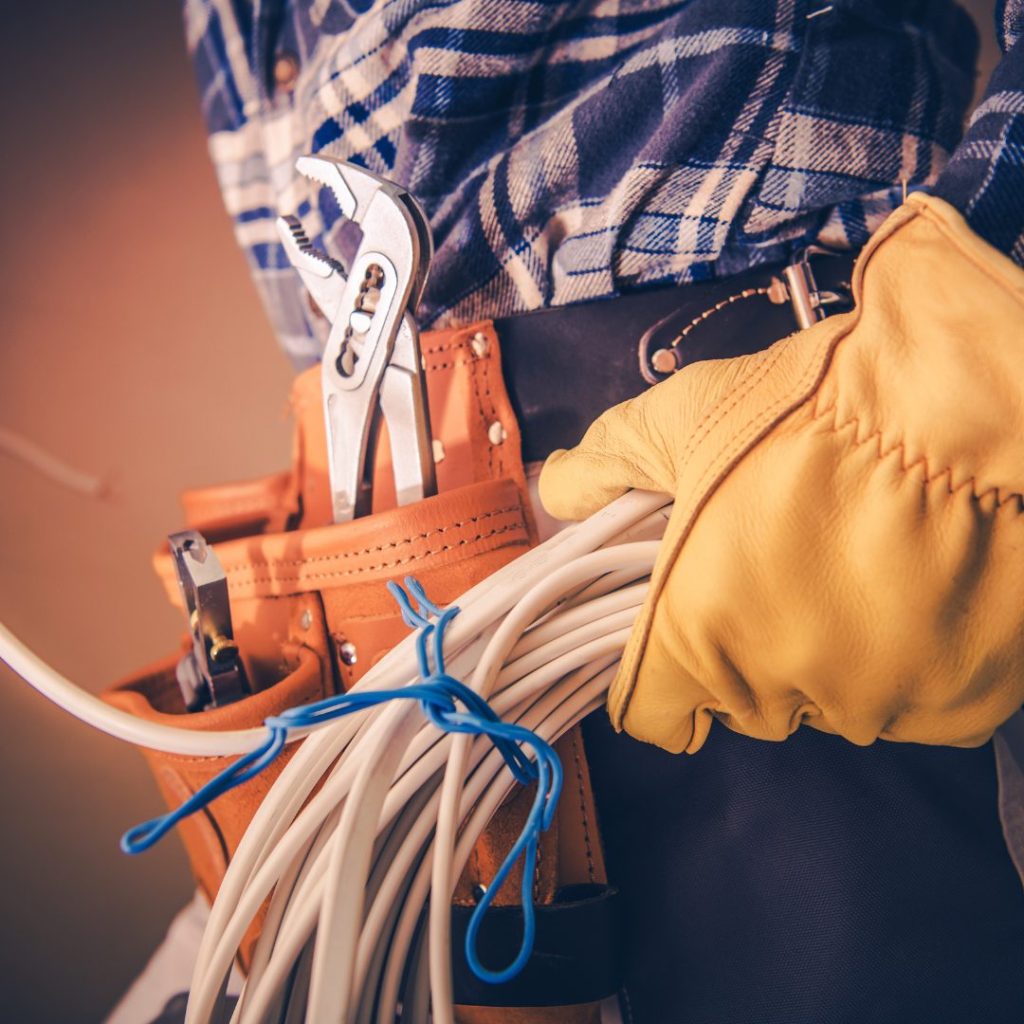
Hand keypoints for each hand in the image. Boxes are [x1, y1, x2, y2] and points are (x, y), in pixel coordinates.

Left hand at [540, 194, 1023, 752]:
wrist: (968, 405)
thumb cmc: (811, 410)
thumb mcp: (684, 417)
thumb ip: (607, 462)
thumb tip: (556, 489)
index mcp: (695, 639)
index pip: (651, 710)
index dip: (656, 671)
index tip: (678, 628)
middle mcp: (783, 692)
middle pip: (743, 700)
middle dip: (745, 645)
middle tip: (779, 560)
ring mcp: (879, 706)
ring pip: (831, 700)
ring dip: (832, 651)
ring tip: (856, 560)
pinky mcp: (963, 705)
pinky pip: (913, 702)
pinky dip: (908, 659)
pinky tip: (917, 586)